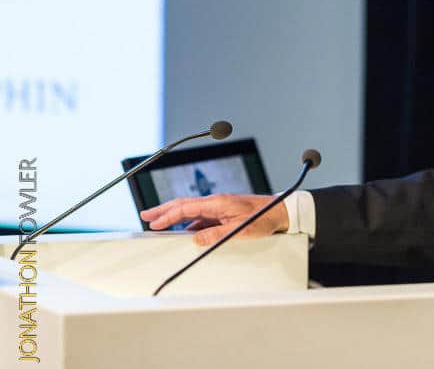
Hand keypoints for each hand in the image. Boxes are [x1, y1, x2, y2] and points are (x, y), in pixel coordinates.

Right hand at [139, 194, 289, 245]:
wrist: (280, 212)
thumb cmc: (263, 218)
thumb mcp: (239, 230)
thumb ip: (216, 234)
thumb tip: (195, 239)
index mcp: (216, 203)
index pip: (185, 208)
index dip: (167, 216)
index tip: (153, 222)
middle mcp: (215, 202)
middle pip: (183, 205)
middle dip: (163, 210)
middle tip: (146, 215)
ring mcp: (219, 207)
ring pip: (191, 211)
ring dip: (174, 216)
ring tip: (158, 222)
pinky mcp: (224, 213)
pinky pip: (201, 217)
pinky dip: (188, 222)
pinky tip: (184, 231)